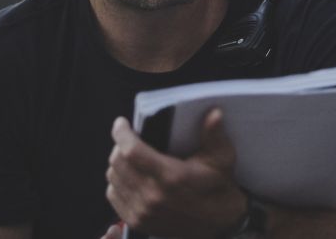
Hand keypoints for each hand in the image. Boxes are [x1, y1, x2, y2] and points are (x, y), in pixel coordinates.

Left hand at [105, 108, 246, 237]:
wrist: (218, 223)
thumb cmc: (219, 186)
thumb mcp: (222, 158)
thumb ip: (214, 134)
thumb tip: (214, 112)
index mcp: (171, 176)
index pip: (132, 152)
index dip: (122, 134)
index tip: (121, 123)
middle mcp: (152, 195)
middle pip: (118, 163)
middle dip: (119, 145)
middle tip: (128, 137)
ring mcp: (142, 211)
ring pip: (113, 178)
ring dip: (117, 163)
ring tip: (128, 155)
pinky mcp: (137, 221)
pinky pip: (113, 196)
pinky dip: (117, 182)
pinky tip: (129, 175)